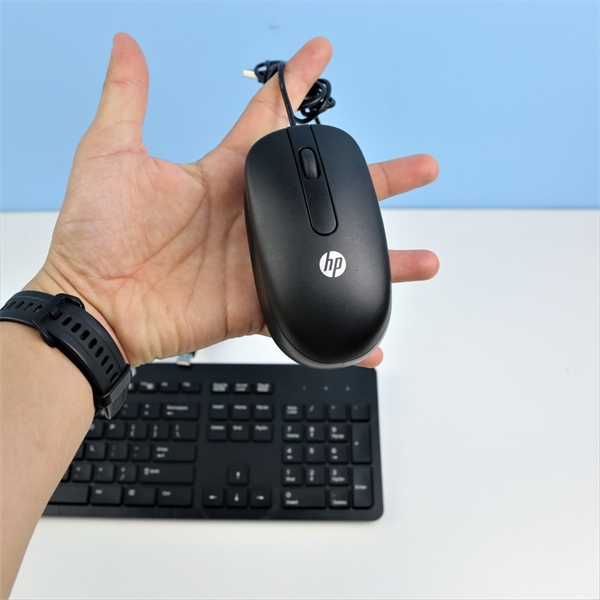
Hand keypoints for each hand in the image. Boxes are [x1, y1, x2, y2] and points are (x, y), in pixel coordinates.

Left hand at [28, 33, 438, 367]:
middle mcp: (250, 216)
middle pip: (327, 194)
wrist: (95, 305)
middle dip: (376, 179)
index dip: (299, 86)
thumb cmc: (95, 235)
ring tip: (420, 258)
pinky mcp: (257, 304)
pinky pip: (307, 314)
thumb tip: (127, 45)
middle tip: (417, 169)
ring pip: (332, 256)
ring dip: (377, 257)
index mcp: (224, 175)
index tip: (321, 55)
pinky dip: (339, 329)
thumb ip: (127, 98)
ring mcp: (259, 261)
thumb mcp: (110, 155)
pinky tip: (370, 337)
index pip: (274, 122)